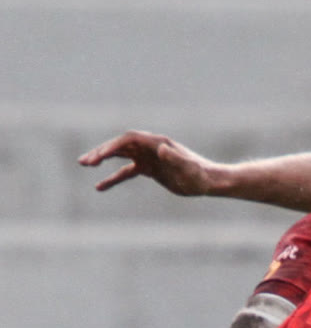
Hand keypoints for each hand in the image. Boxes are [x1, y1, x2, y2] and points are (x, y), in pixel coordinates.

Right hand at [77, 130, 219, 195]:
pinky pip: (126, 172)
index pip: (129, 140)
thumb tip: (163, 149)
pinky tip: (99, 187)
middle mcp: (150, 148)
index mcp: (157, 143)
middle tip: (85, 162)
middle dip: (102, 151)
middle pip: (120, 145)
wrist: (210, 182)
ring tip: (83, 164)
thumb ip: (177, 159)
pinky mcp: (149, 170)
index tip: (99, 157)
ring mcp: (148, 158)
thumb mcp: (189, 169)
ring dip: (102, 159)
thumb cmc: (201, 176)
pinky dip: (113, 178)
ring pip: (120, 156)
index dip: (112, 146)